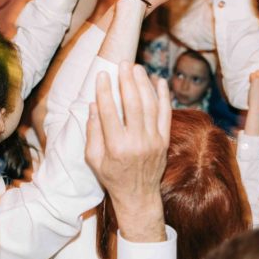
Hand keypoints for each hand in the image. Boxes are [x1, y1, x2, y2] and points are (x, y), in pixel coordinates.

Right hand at [85, 63, 170, 241]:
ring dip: (144, 84)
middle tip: (123, 63)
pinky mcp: (164, 140)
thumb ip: (93, 131)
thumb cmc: (111, 176)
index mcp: (116, 147)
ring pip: (150, 105)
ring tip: (137, 68)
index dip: (105, 91)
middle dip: (127, 81)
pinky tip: (159, 81)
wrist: (138, 195)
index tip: (102, 75)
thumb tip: (93, 105)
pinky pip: (166, 114)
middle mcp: (137, 142)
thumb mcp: (93, 158)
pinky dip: (163, 96)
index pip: (109, 112)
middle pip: (133, 104)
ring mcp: (153, 141)